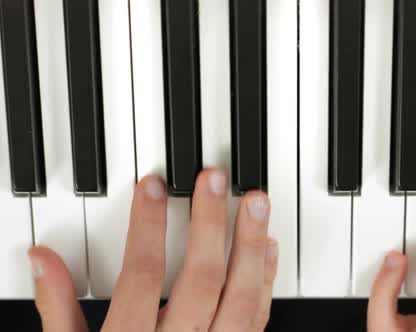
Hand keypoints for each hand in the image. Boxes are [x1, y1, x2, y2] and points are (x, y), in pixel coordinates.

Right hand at [28, 169, 277, 331]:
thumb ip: (59, 310)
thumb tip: (42, 259)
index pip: (141, 278)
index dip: (148, 228)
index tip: (155, 186)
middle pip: (200, 280)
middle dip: (210, 225)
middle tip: (215, 180)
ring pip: (241, 297)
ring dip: (251, 246)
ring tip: (257, 203)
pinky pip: (259, 319)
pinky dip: (267, 280)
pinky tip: (268, 247)